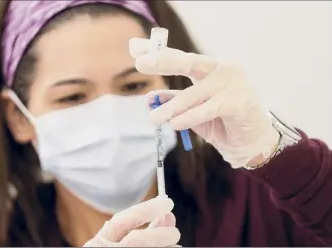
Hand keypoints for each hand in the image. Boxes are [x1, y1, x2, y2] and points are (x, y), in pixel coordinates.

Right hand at [83, 197, 179, 246]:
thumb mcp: (119, 242)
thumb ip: (144, 228)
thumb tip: (168, 215)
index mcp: (100, 243)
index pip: (122, 221)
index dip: (146, 209)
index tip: (167, 203)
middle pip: (136, 241)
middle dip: (159, 234)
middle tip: (176, 232)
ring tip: (176, 246)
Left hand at [129, 38, 279, 168]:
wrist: (249, 140)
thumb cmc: (220, 120)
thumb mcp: (192, 110)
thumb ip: (174, 101)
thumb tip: (149, 98)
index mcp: (209, 67)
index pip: (180, 57)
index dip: (157, 52)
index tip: (136, 49)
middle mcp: (221, 69)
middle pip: (188, 62)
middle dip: (163, 61)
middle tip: (141, 62)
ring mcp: (232, 83)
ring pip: (194, 93)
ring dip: (172, 107)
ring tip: (154, 118)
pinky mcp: (238, 101)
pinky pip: (208, 109)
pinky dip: (190, 117)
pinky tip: (174, 124)